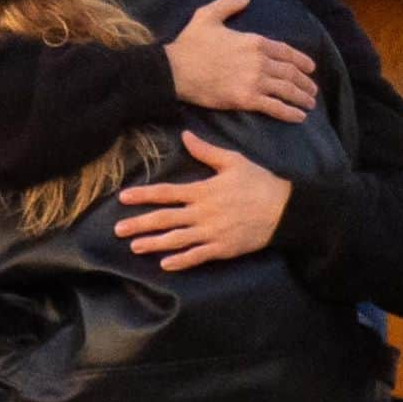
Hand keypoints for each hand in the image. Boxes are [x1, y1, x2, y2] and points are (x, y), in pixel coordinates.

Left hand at [115, 130, 290, 270]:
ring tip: (134, 247)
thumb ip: (206, 151)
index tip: (124, 198)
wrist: (284, 209)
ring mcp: (212, 233)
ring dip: (154, 244)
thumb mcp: (233, 161)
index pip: (167, 193)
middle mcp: (203, 213)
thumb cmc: (259, 182)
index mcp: (203, 191)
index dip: (144, 195)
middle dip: (140, 224)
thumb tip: (186, 136)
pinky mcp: (223, 248)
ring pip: (177, 240)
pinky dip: (181, 261)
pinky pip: (197, 256)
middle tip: (118, 229)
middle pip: (165, 219)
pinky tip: (164, 265)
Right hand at [164, 0, 317, 121]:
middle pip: (290, 72)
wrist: (176, 70)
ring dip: (301, 98)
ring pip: (287, 90)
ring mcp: (255, 81)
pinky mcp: (246, 99)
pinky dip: (290, 112)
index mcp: (255, 41)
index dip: (302, 60)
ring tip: (309, 104)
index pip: (286, 51)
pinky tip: (299, 117)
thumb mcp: (207, 15)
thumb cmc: (190, 44)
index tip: (311, 69)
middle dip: (305, 83)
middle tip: (312, 91)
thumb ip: (228, 4)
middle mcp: (260, 61)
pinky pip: (275, 107)